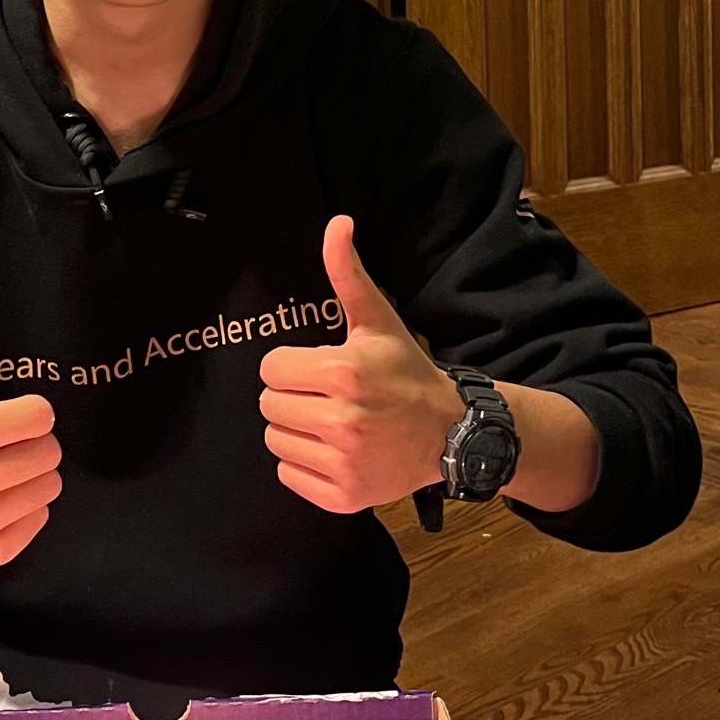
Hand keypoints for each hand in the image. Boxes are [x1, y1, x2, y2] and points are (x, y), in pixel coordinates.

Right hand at [0, 273, 61, 568]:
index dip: (30, 412)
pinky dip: (25, 509)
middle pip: (48, 453)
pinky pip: (39, 521)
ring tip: (0, 471)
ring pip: (49, 487)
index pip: (39, 417)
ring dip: (32, 476)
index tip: (9, 416)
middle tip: (4, 444)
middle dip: (32, 443)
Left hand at [258, 216, 462, 513]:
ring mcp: (344, 463)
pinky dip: (304, 465)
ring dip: (296, 430)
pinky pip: (288, 475)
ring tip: (330, 422)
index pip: (271, 369)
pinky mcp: (344, 496)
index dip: (292, 366)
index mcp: (343, 372)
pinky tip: (333, 451)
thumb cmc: (404, 371)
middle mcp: (342, 420)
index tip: (319, 368)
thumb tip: (337, 222)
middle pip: (270, 404)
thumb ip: (347, 273)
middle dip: (293, 396)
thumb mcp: (377, 319)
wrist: (449, 433)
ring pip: (275, 439)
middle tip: (326, 396)